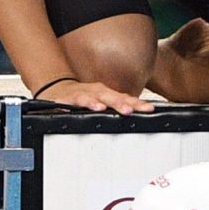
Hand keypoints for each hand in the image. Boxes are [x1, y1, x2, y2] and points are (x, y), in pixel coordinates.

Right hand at [34, 77, 153, 114]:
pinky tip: (91, 107)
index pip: (125, 98)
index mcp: (107, 94)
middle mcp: (98, 92)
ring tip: (110, 109)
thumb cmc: (84, 99)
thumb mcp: (101, 103)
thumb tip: (136, 118)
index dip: (137, 103)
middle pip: (113, 96)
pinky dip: (84, 103)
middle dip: (122, 103)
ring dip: (104, 102)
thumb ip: (116, 110)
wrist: (58, 91)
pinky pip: (77, 100)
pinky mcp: (70, 98)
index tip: (150, 109)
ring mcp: (84, 94)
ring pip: (96, 96)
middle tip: (132, 110)